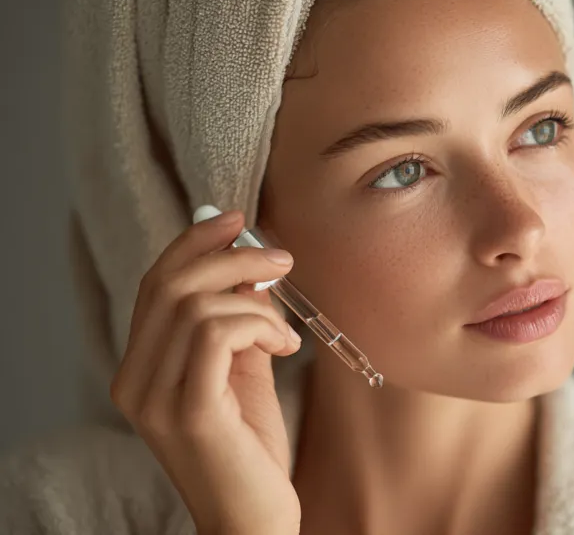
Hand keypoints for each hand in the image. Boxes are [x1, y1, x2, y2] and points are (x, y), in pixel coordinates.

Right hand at [110, 210, 302, 534]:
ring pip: (196, 305)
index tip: (237, 221)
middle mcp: (134, 381)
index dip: (194, 244)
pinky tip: (284, 348)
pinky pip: (217, 335)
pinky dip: (260, 326)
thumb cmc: (250, 446)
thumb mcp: (241, 370)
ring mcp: (155, 399)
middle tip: (282, 260)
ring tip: (286, 332)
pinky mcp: (189, 412)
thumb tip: (250, 262)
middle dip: (231, 258)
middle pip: (170, 284)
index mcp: (140, 368)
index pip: (155, 284)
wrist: (253, 518)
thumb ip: (237, 320)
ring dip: (256, 303)